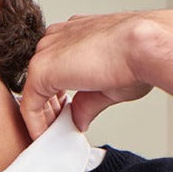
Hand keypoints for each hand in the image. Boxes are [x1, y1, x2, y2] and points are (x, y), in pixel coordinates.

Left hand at [18, 11, 158, 138]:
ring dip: (42, 118)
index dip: (57, 97)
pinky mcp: (40, 69)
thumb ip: (87, 102)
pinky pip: (29, 105)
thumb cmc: (137, 58)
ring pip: (33, 92)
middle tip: (58, 130)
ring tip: (53, 137)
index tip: (65, 117)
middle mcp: (58, 38)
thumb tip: (79, 120)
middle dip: (48, 109)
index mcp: (74, 34)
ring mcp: (47, 51)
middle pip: (41, 79)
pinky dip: (35, 124)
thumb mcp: (108, 86)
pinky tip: (45, 137)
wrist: (143, 47)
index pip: (55, 67)